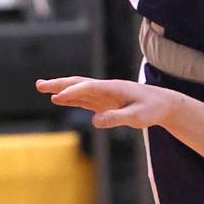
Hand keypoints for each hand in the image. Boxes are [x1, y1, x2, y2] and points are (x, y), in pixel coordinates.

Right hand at [36, 76, 174, 128]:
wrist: (163, 104)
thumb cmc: (152, 109)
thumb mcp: (137, 117)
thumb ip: (117, 118)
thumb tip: (94, 121)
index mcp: (114, 88)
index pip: (89, 87)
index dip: (73, 92)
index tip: (56, 97)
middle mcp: (107, 88)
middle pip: (79, 83)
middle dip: (59, 83)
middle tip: (39, 85)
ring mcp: (104, 94)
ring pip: (79, 89)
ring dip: (61, 88)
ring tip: (42, 88)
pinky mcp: (105, 101)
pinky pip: (84, 98)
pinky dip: (70, 97)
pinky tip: (59, 99)